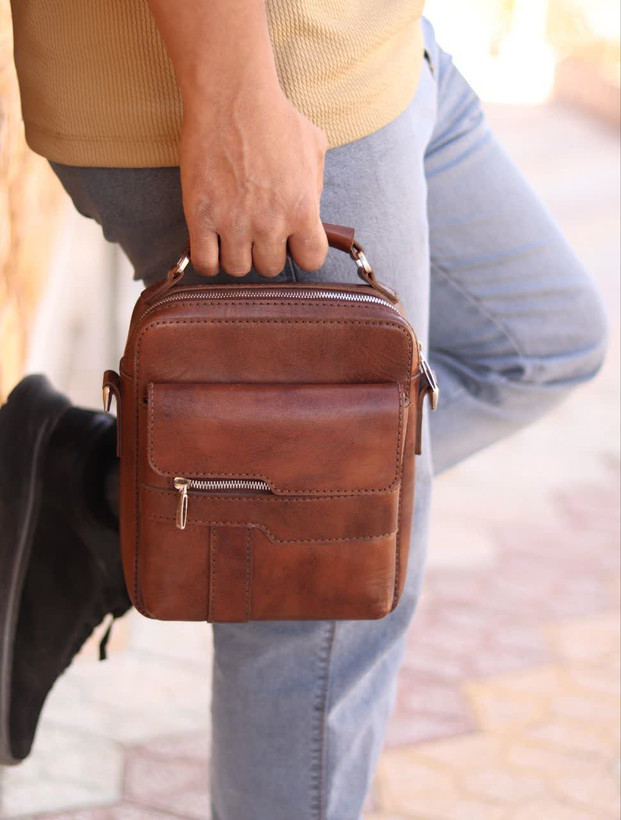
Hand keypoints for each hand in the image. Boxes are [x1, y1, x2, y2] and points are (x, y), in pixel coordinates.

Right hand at [180, 80, 328, 277]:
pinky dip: (209, 260)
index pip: (311, 260)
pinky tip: (211, 244)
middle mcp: (269, 223)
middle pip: (271, 267)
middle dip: (266, 252)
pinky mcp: (201, 216)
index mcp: (301, 209)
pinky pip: (205, 263)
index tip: (293, 243)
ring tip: (234, 235)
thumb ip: (315, 188)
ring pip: (238, 269)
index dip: (302, 253)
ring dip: (237, 256)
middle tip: (258, 231)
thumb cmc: (274, 116)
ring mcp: (233, 222)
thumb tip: (311, 212)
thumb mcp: (314, 149)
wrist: (231, 96)